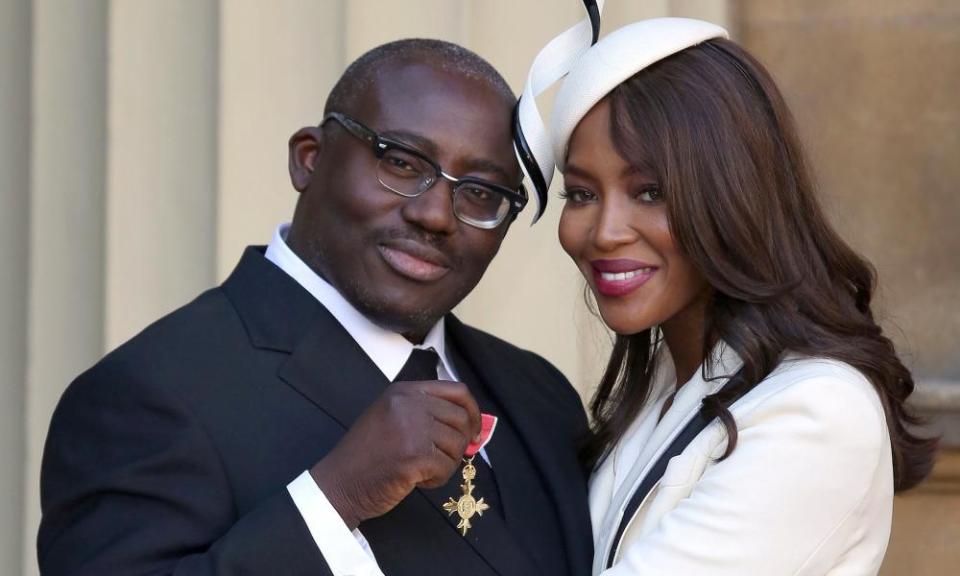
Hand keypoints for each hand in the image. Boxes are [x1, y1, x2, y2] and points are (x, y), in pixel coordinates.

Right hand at [310, 380, 480, 528]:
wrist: (339, 483)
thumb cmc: (366, 455)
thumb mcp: (392, 417)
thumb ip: (426, 413)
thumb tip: (471, 424)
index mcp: (404, 391)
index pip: (457, 391)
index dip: (473, 412)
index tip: (474, 431)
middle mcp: (408, 403)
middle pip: (461, 418)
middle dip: (461, 443)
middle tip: (445, 458)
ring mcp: (411, 427)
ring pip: (456, 444)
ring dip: (446, 463)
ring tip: (422, 470)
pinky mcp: (414, 455)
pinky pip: (446, 467)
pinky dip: (437, 479)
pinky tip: (417, 480)